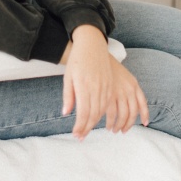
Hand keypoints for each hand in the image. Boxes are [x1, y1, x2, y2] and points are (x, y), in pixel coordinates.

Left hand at [60, 25, 148, 140]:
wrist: (91, 44)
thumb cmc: (77, 60)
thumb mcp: (68, 77)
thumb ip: (68, 96)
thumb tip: (66, 113)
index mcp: (85, 86)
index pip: (84, 112)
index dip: (81, 126)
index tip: (77, 135)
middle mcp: (98, 87)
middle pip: (94, 114)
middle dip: (88, 127)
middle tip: (81, 137)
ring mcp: (108, 86)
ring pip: (106, 110)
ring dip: (100, 123)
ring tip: (92, 131)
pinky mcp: (113, 84)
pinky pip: (114, 103)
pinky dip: (112, 114)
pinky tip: (109, 121)